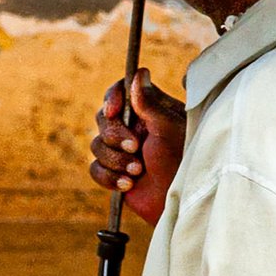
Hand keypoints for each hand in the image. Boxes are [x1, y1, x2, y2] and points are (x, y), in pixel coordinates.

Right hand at [90, 67, 185, 226]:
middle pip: (103, 119)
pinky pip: (95, 169)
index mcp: (148, 111)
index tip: (114, 111)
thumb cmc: (181, 163)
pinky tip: (128, 185)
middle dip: (115, 136)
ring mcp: (122, 151)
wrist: (177, 202)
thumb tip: (139, 73)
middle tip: (136, 149)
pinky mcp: (114, 172)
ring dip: (115, 161)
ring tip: (138, 172)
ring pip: (96, 145)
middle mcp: (133, 128)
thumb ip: (150, 102)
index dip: (112, 98)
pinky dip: (108, 177)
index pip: (120, 92)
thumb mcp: (168, 128)